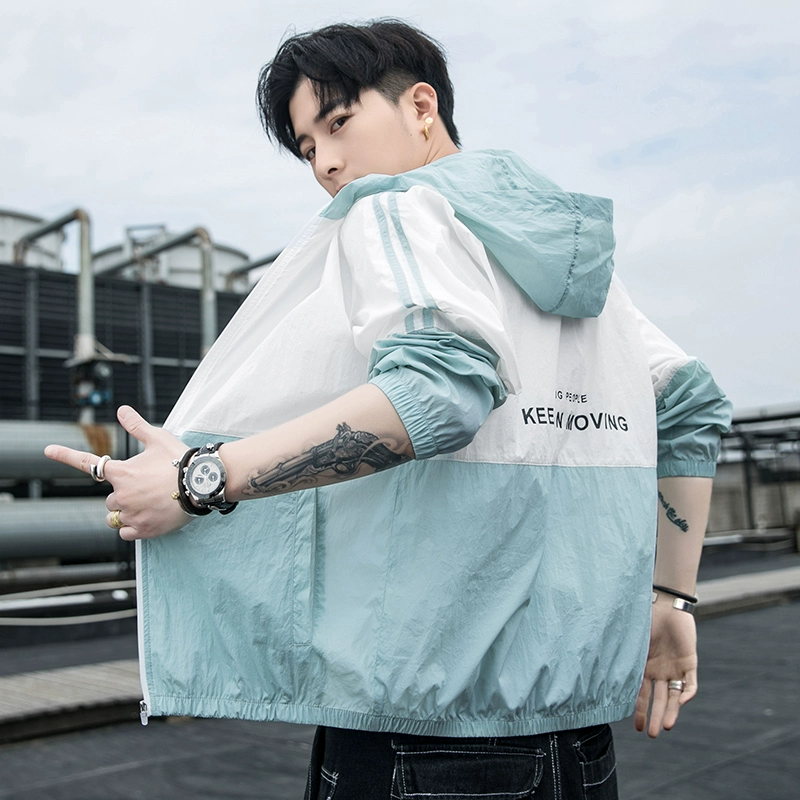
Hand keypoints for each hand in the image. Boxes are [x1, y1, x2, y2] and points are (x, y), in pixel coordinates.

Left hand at [44, 406, 189, 539]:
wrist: (201, 484)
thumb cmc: (179, 460)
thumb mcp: (158, 439)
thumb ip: (136, 426)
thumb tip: (121, 409)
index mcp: (120, 472)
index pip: (87, 463)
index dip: (65, 455)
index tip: (47, 449)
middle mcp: (120, 495)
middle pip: (110, 499)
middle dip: (123, 496)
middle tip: (147, 490)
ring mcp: (131, 514)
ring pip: (115, 517)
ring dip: (126, 512)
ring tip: (149, 505)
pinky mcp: (143, 530)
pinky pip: (126, 533)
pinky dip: (133, 528)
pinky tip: (149, 519)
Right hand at [634, 595, 697, 737]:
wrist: (666, 604)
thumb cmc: (645, 618)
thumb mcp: (630, 638)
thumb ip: (620, 651)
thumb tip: (592, 659)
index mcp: (644, 667)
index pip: (641, 694)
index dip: (638, 710)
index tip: (635, 726)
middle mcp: (659, 672)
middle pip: (658, 699)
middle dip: (653, 716)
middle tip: (650, 734)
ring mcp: (675, 668)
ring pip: (674, 696)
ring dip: (670, 712)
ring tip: (665, 727)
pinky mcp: (689, 662)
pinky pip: (690, 683)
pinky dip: (687, 693)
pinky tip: (681, 701)